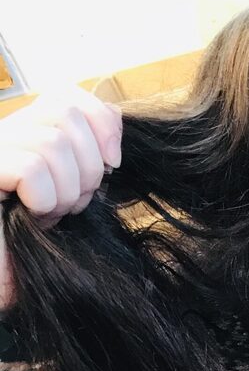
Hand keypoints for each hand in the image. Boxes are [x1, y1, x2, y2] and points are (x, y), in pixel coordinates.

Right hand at [0, 87, 122, 311]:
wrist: (2, 274)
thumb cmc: (34, 238)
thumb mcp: (72, 192)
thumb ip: (90, 156)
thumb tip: (114, 128)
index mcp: (27, 132)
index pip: (68, 96)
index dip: (101, 122)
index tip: (114, 162)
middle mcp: (4, 132)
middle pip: (65, 113)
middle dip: (88, 164)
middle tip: (73, 200)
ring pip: (52, 142)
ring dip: (66, 187)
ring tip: (51, 211)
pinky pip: (31, 167)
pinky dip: (43, 197)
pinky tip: (31, 213)